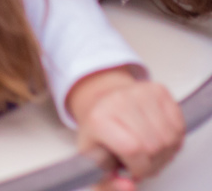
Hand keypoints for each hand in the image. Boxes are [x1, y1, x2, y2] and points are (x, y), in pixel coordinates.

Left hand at [70, 68, 184, 190]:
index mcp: (99, 119)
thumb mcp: (93, 162)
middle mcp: (118, 101)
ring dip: (164, 152)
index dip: (138, 168)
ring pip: (170, 138)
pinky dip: (173, 138)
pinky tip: (157, 136)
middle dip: (151, 162)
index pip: (132, 150)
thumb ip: (107, 184)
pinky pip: (179, 126)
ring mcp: (140, 92)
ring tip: (148, 149)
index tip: (132, 169)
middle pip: (153, 146)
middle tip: (140, 160)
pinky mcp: (158, 90)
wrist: (102, 103)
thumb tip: (128, 186)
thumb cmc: (100, 134)